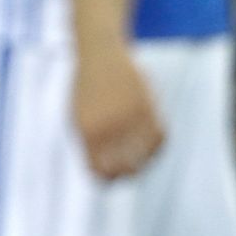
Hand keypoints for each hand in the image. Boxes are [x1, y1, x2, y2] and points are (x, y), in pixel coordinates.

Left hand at [72, 40, 164, 179]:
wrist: (99, 55)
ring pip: (144, 155)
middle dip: (126, 174)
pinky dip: (156, 148)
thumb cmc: (86, 90)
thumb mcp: (77, 118)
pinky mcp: (148, 106)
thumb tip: (103, 174)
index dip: (106, 179)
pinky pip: (158, 138)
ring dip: (143, 163)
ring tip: (139, 163)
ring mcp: (130, 116)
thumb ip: (89, 146)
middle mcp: (109, 126)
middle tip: (128, 174)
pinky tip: (151, 149)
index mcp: (87, 132)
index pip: (100, 171)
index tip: (110, 180)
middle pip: (124, 167)